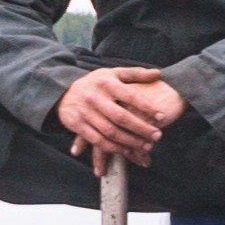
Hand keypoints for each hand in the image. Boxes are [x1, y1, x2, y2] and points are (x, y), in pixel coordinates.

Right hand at [57, 66, 184, 168]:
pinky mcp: (76, 125)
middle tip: (157, 136)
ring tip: (145, 146)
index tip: (162, 117)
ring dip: (129, 141)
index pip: (130, 96)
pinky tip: (126, 151)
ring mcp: (85, 112)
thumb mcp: (113, 73)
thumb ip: (136, 74)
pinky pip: (97, 140)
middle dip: (141, 128)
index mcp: (106, 84)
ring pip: (110, 131)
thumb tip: (158, 73)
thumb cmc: (96, 83)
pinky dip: (112, 147)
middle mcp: (95, 98)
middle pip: (121, 117)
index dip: (147, 107)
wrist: (63, 90)